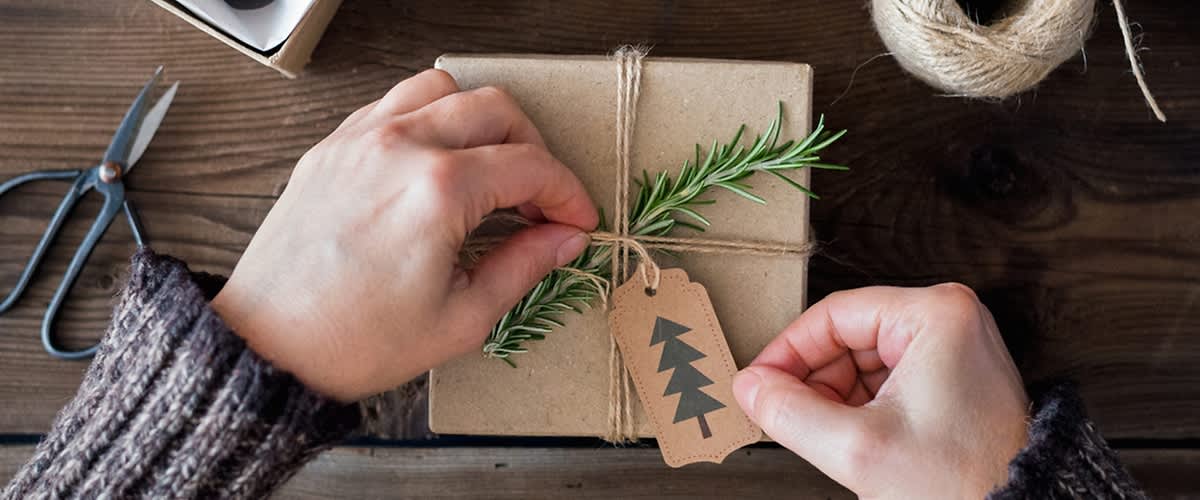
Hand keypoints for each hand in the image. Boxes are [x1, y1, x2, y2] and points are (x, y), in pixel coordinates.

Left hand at [211, 70, 598, 401]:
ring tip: (489, 168)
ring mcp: (360, 140)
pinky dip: (428, 120)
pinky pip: (393, 104)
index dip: (567, 193)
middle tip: (538, 199)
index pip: (531, 166)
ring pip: (443, 90)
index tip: (575, 220)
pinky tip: (436, 164)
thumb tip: (563, 239)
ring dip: (480, 121)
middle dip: (534, 150)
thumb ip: (523, 266)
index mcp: (437, 190)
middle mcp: (399, 148)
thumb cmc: (353, 340)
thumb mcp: (461, 318)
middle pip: (496, 110)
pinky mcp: (331, 147)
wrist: (269, 346)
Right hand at [732, 284, 1028, 498]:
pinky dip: (858, 407)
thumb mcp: (857, 449)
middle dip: (812, 380)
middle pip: (847, 337)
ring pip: (863, 361)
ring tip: (822, 435)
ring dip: (833, 397)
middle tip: (783, 415)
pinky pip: (887, 380)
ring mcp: (954, 350)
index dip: (787, 351)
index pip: (833, 315)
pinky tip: (848, 438)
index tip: (759, 383)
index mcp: (936, 315)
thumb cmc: (962, 483)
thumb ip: (789, 412)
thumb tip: (750, 387)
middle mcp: (949, 321)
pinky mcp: (952, 379)